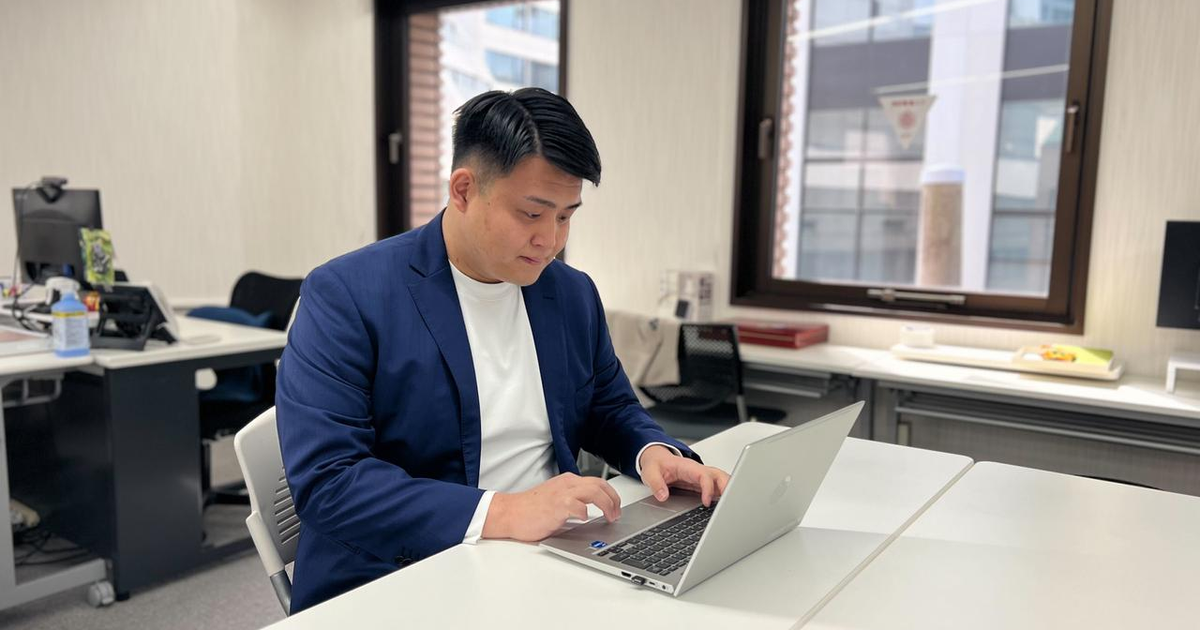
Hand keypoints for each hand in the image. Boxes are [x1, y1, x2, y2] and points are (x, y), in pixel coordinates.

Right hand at [482, 473, 621, 541]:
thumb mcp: (556, 500)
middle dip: (614, 499)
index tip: (616, 507)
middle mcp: (567, 484)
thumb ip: (573, 501)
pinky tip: (585, 519)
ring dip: (607, 505)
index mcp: (568, 482)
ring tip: (609, 517)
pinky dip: (585, 512)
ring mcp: (562, 494)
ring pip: (594, 491)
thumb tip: (592, 512)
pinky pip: (577, 505)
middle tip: (616, 514)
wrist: (509, 513)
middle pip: (600, 484)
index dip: (611, 495)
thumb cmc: (530, 510)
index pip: (597, 482)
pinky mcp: (556, 506)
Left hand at [639, 445, 729, 506]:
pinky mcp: (703, 484)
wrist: (657, 459)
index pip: (704, 475)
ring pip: (722, 481)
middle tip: (730, 505)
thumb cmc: (657, 464)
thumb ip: (655, 483)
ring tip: (731, 508)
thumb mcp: (650, 472)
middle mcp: (699, 471)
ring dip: (729, 492)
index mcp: (688, 467)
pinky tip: (725, 507)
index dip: (708, 488)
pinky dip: (724, 496)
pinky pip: (718, 488)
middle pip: (720, 476)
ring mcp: (703, 477)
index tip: (706, 502)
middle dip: (728, 488)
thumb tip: (663, 496)